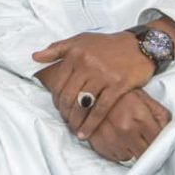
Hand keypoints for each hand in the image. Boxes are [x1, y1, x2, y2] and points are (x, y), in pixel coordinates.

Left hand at [33, 32, 155, 139]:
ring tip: (74, 129)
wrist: (138, 46)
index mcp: (74, 53)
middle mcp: (86, 64)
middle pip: (68, 95)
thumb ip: (56, 49)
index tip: (57, 107)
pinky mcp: (117, 85)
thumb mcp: (79, 41)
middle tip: (66, 121)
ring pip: (82, 104)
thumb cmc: (107, 45)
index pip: (58, 82)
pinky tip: (85, 133)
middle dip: (64, 112)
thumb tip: (35, 56)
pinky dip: (91, 124)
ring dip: (76, 120)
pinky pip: (101, 109)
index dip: (55, 98)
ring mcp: (102, 75)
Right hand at [86, 90, 171, 163]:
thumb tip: (169, 133)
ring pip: (128, 157)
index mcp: (140, 118)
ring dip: (130, 150)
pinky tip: (116, 138)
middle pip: (143, 154)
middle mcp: (125, 130)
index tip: (156, 142)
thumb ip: (161, 116)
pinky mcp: (97, 142)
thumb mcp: (145, 98)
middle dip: (144, 148)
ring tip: (126, 136)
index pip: (157, 144)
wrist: (91, 87)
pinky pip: (113, 156)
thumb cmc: (121, 93)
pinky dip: (116, 150)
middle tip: (142, 140)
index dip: (158, 144)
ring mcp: (110, 138)